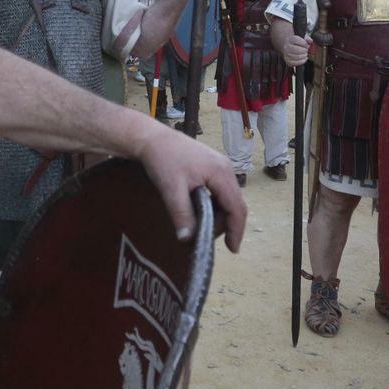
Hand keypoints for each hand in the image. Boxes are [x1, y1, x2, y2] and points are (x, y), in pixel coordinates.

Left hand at [135, 124, 246, 251]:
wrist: (152, 138)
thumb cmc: (162, 160)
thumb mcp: (171, 189)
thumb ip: (181, 214)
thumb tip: (187, 238)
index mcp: (221, 173)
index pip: (236, 207)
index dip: (236, 230)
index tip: (232, 250)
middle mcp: (226, 168)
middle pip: (234, 204)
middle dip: (224, 224)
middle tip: (205, 237)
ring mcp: (221, 166)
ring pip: (227, 198)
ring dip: (218, 215)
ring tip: (200, 225)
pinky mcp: (213, 167)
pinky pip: (220, 191)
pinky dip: (213, 205)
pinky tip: (199, 211)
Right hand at [280, 32, 310, 66]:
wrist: (289, 47)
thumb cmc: (297, 43)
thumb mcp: (302, 38)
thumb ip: (307, 39)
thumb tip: (310, 41)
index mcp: (290, 39)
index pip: (296, 40)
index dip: (303, 43)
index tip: (307, 45)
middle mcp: (286, 46)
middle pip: (295, 49)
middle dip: (303, 50)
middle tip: (306, 50)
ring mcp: (286, 54)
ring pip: (295, 57)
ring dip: (303, 56)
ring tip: (305, 54)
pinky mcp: (287, 61)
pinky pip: (294, 63)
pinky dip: (301, 61)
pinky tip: (304, 59)